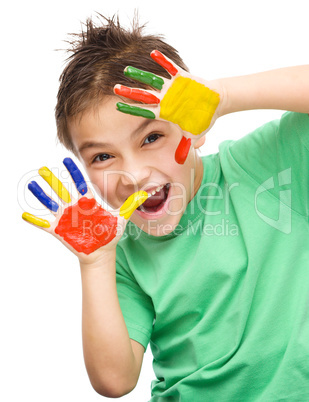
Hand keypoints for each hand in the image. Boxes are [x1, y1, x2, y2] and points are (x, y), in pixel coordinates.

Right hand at [22, 158, 147, 263]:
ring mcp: (66, 218)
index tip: (67, 159)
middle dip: (53, 180)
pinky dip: (35, 221)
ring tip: (31, 185)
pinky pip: (45, 225)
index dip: (74, 172)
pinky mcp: (60, 231)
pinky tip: (25, 215)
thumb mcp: (121, 216)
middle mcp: (75, 207)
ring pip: (51, 204)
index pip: (80, 183)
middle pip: (62, 190)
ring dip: (41, 195)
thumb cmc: (110, 232)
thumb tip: (147, 191)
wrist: (102, 251)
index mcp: (88, 202)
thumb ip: (131, 202)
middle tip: (44, 169)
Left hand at [114, 50, 222, 163]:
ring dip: (141, 75)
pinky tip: (152, 53)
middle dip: (130, 93)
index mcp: (166, 112)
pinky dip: (163, 61)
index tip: (117, 107)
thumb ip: (185, 147)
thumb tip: (180, 162)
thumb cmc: (203, 119)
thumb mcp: (193, 135)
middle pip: (144, 96)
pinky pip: (170, 67)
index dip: (131, 110)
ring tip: (127, 69)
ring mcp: (172, 87)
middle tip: (115, 88)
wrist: (216, 102)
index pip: (145, 111)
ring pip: (153, 80)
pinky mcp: (182, 77)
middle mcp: (165, 99)